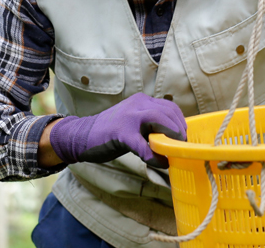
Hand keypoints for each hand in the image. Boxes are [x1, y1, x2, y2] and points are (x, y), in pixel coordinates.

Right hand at [47, 93, 186, 168]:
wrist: (82, 136)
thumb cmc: (110, 132)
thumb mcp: (133, 121)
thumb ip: (150, 124)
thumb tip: (173, 138)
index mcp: (141, 101)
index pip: (170, 107)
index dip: (180, 122)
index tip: (183, 137)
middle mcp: (137, 104)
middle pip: (168, 112)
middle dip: (179, 130)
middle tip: (181, 146)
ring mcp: (129, 117)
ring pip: (159, 122)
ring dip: (171, 138)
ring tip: (174, 152)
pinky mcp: (121, 133)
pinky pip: (144, 146)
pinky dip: (155, 156)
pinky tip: (161, 163)